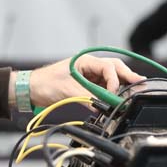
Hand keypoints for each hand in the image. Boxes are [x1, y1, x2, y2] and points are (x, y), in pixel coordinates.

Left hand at [27, 55, 144, 107]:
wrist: (28, 90)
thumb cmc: (42, 83)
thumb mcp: (66, 90)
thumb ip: (86, 96)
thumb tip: (101, 104)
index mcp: (84, 61)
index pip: (108, 67)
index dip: (114, 80)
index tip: (112, 93)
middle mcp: (88, 66)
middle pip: (114, 69)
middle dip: (126, 77)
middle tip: (138, 86)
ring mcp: (87, 76)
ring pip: (109, 79)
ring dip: (117, 87)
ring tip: (127, 95)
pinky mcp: (83, 85)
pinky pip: (100, 88)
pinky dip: (107, 93)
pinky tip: (113, 99)